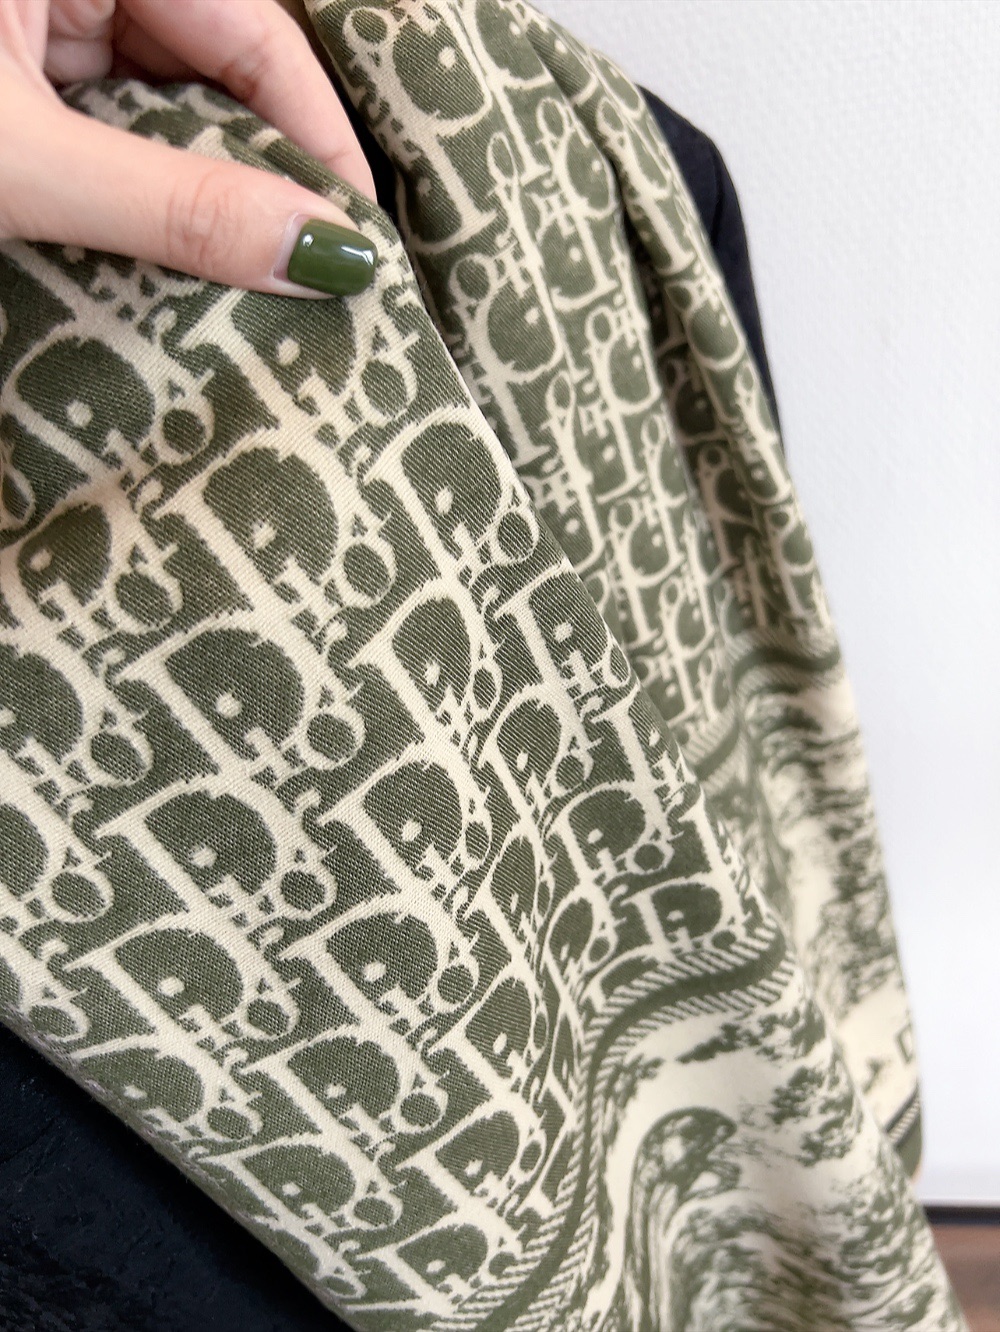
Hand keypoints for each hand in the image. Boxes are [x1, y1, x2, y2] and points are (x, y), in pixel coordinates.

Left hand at [0, 0, 377, 295]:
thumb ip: (172, 206)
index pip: (249, 28)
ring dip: (202, 198)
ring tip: (250, 282)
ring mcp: (34, 22)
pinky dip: (139, 199)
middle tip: (310, 272)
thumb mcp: (23, 166)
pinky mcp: (13, 82)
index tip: (355, 236)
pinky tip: (170, 262)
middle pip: (214, 71)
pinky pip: (108, 136)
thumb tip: (326, 256)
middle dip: (261, 174)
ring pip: (164, 110)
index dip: (316, 133)